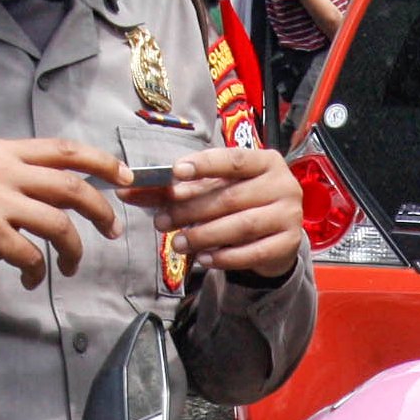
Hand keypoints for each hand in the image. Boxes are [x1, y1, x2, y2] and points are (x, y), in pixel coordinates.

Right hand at [0, 137, 127, 289]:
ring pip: (59, 223)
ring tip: (70, 265)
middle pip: (71, 186)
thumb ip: (19, 178)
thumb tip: (68, 191)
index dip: (102, 162)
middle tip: (111, 230)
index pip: (64, 149)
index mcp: (2, 152)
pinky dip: (38, 271)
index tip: (125, 177)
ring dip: (74, 250)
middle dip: (101, 210)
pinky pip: (32, 254)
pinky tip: (29, 279)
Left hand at [145, 147, 304, 282]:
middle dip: (192, 210)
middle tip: (162, 221)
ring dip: (204, 235)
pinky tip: (202, 259)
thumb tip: (131, 190)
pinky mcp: (288, 244)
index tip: (176, 172)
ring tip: (178, 243)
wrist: (276, 235)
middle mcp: (283, 185)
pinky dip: (224, 257)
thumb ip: (178, 189)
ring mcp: (289, 215)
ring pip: (241, 226)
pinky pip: (253, 253)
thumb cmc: (241, 203)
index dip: (205, 165)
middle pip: (231, 197)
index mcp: (266, 161)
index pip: (234, 160)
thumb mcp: (214, 189)